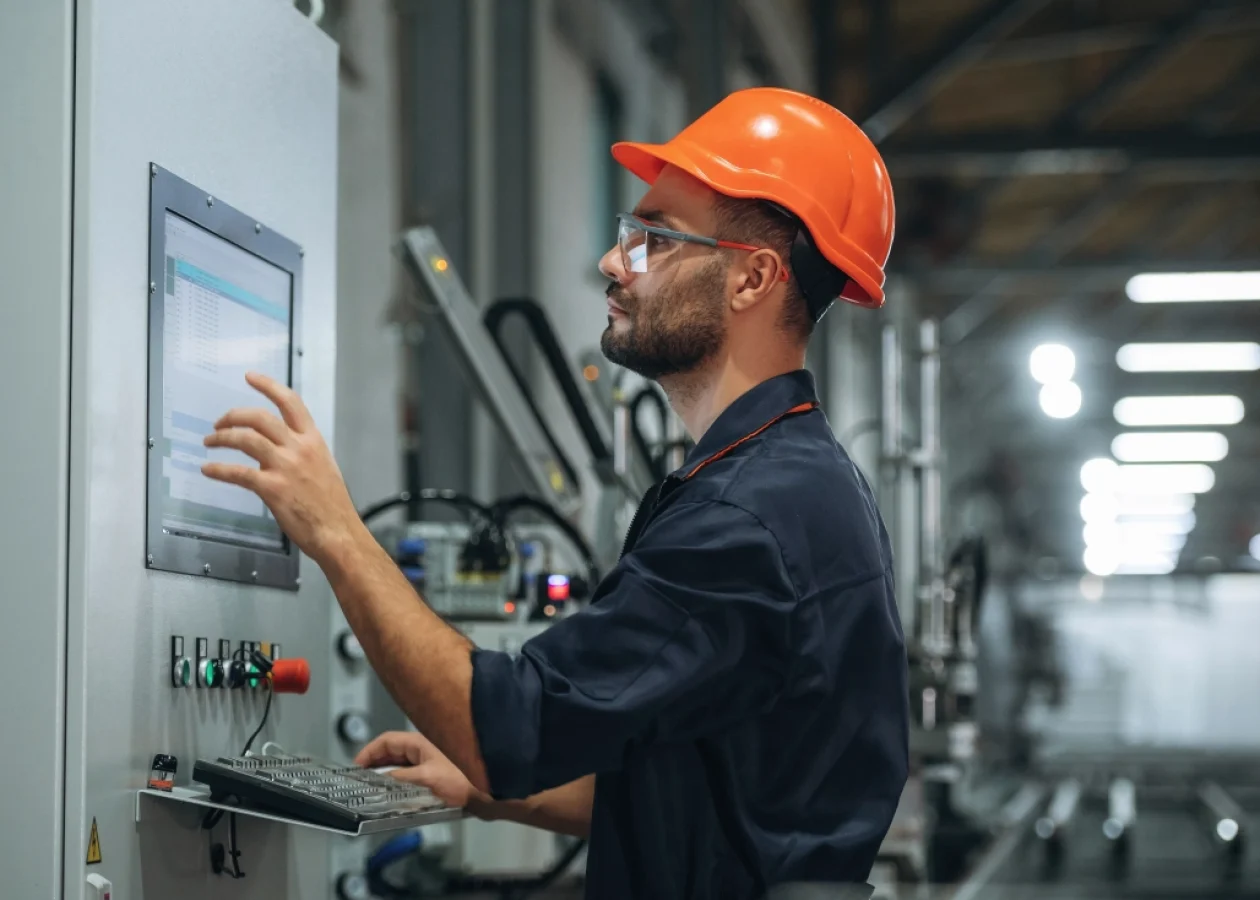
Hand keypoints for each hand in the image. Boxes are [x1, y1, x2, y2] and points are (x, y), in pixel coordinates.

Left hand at [201, 372, 364, 564]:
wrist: (338, 532)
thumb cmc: (332, 506)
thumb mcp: (324, 468)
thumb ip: (303, 453)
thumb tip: (280, 448)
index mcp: (314, 440)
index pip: (290, 402)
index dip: (268, 386)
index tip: (250, 377)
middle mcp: (299, 448)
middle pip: (259, 417)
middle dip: (233, 415)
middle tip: (219, 422)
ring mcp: (285, 467)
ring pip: (245, 439)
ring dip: (221, 438)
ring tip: (210, 442)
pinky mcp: (272, 488)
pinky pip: (238, 473)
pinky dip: (218, 469)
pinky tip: (209, 469)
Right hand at [355, 731, 479, 808]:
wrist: (482, 793)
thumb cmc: (461, 780)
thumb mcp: (426, 777)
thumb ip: (401, 777)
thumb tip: (382, 778)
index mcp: (419, 743)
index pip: (387, 741)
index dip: (369, 751)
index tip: (357, 766)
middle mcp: (421, 749)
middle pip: (390, 750)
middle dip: (373, 761)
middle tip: (360, 776)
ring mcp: (425, 760)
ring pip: (397, 762)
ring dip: (382, 771)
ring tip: (370, 784)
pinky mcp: (429, 773)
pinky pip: (405, 772)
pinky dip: (393, 779)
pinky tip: (389, 790)